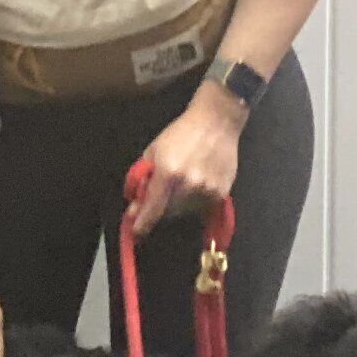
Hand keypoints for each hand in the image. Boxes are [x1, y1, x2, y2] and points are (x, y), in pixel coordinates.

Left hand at [129, 89, 242, 237]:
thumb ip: (143, 179)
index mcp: (168, 174)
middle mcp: (188, 186)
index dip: (142, 224)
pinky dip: (194, 201)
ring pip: (185, 212)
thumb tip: (135, 205)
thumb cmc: (180, 134)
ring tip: (181, 184)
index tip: (136, 234)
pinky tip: (195, 184)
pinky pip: (201, 207)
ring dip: (177, 205)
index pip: (152, 209)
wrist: (216, 123)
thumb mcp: (153, 151)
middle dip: (160, 208)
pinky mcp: (221, 193)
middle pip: (167, 213)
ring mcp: (207, 191)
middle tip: (161, 194)